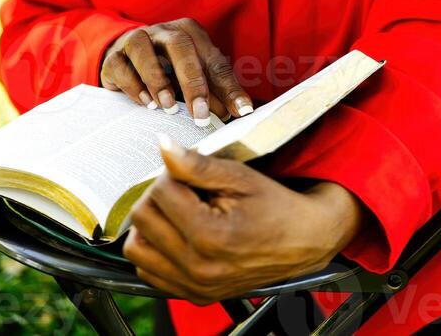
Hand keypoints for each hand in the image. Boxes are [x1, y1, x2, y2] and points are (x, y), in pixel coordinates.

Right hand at [100, 18, 253, 123]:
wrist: (125, 61)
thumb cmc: (167, 70)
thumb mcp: (194, 79)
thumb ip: (214, 93)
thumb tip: (237, 112)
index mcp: (191, 33)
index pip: (214, 60)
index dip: (229, 87)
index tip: (240, 111)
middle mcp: (164, 31)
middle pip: (180, 47)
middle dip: (192, 82)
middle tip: (199, 114)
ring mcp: (137, 40)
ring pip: (145, 50)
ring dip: (158, 80)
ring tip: (167, 107)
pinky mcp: (114, 56)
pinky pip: (121, 65)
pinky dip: (133, 84)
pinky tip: (144, 102)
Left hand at [123, 138, 365, 304]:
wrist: (303, 240)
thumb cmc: (274, 205)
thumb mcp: (239, 176)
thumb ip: (196, 164)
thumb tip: (162, 144)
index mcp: (208, 236)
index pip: (158, 192)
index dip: (172, 173)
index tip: (191, 172)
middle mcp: (197, 268)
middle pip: (142, 219)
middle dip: (158, 195)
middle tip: (185, 189)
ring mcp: (194, 286)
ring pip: (137, 249)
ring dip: (151, 224)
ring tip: (177, 211)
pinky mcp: (194, 296)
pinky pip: (149, 272)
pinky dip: (155, 250)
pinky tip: (178, 234)